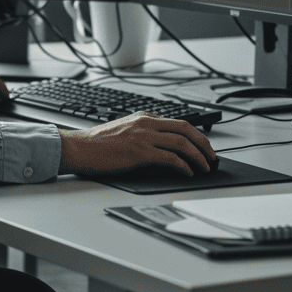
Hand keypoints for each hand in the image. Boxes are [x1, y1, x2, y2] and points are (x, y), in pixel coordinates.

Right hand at [58, 113, 215, 176]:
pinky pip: (170, 158)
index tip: (203, 147)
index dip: (196, 136)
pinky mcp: (140, 152)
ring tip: (205, 167)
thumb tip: (163, 150)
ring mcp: (143, 137)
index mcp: (143, 118)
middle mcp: (146, 124)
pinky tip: (188, 173)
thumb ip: (143, 135)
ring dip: (198, 156)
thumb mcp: (124, 131)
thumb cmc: (97, 144)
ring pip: (181, 143)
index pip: (178, 123)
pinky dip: (183, 166)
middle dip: (204, 144)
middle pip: (186, 129)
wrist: (79, 148)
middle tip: (212, 157)